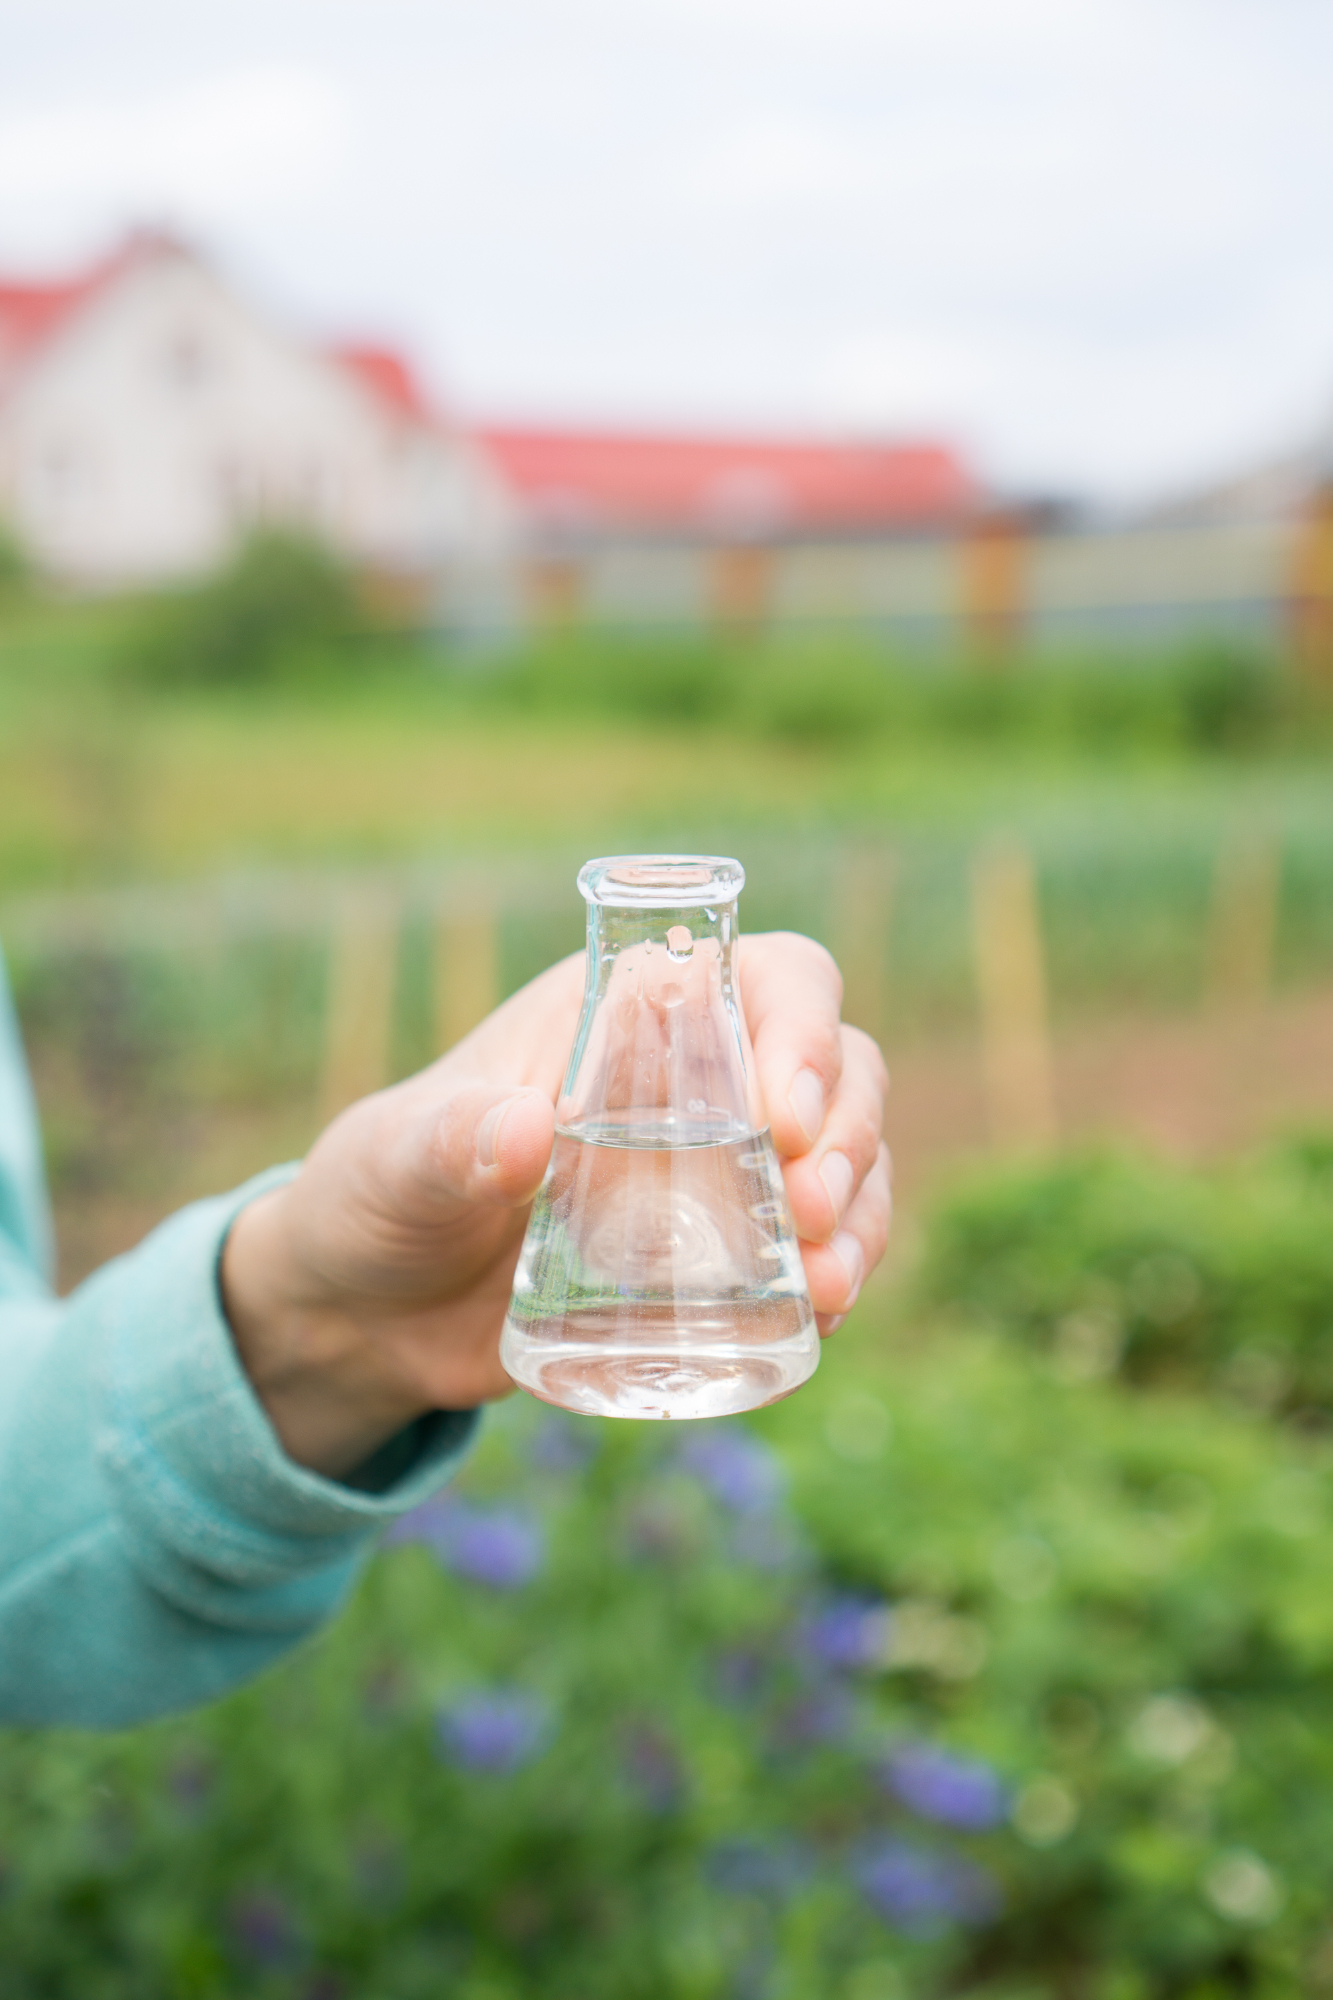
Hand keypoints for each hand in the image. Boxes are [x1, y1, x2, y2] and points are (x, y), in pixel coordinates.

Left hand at [221, 934, 890, 1477]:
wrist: (370, 1316)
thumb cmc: (377, 1199)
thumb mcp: (396, 1162)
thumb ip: (447, 1143)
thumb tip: (527, 1129)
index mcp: (627, 1010)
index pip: (765, 979)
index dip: (804, 1028)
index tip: (785, 1117)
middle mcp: (694, 1074)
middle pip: (836, 1066)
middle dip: (847, 1134)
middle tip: (808, 1215)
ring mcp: (718, 1164)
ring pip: (846, 1155)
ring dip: (861, 1211)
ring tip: (827, 1285)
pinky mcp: (721, 1249)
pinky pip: (820, 1242)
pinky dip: (843, 1268)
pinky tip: (824, 1313)